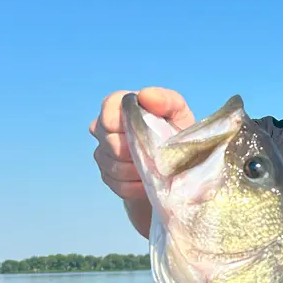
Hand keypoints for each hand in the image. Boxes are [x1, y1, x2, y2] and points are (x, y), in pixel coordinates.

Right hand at [89, 86, 194, 200]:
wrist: (178, 166)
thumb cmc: (176, 132)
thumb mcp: (179, 113)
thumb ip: (166, 99)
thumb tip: (146, 95)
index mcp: (117, 107)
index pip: (108, 113)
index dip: (127, 126)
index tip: (148, 133)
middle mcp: (103, 129)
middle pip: (110, 143)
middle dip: (137, 151)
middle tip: (158, 155)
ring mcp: (103, 154)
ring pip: (114, 166)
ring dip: (139, 171)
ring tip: (158, 169)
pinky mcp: (108, 177)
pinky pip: (118, 185)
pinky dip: (138, 187)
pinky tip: (151, 183)